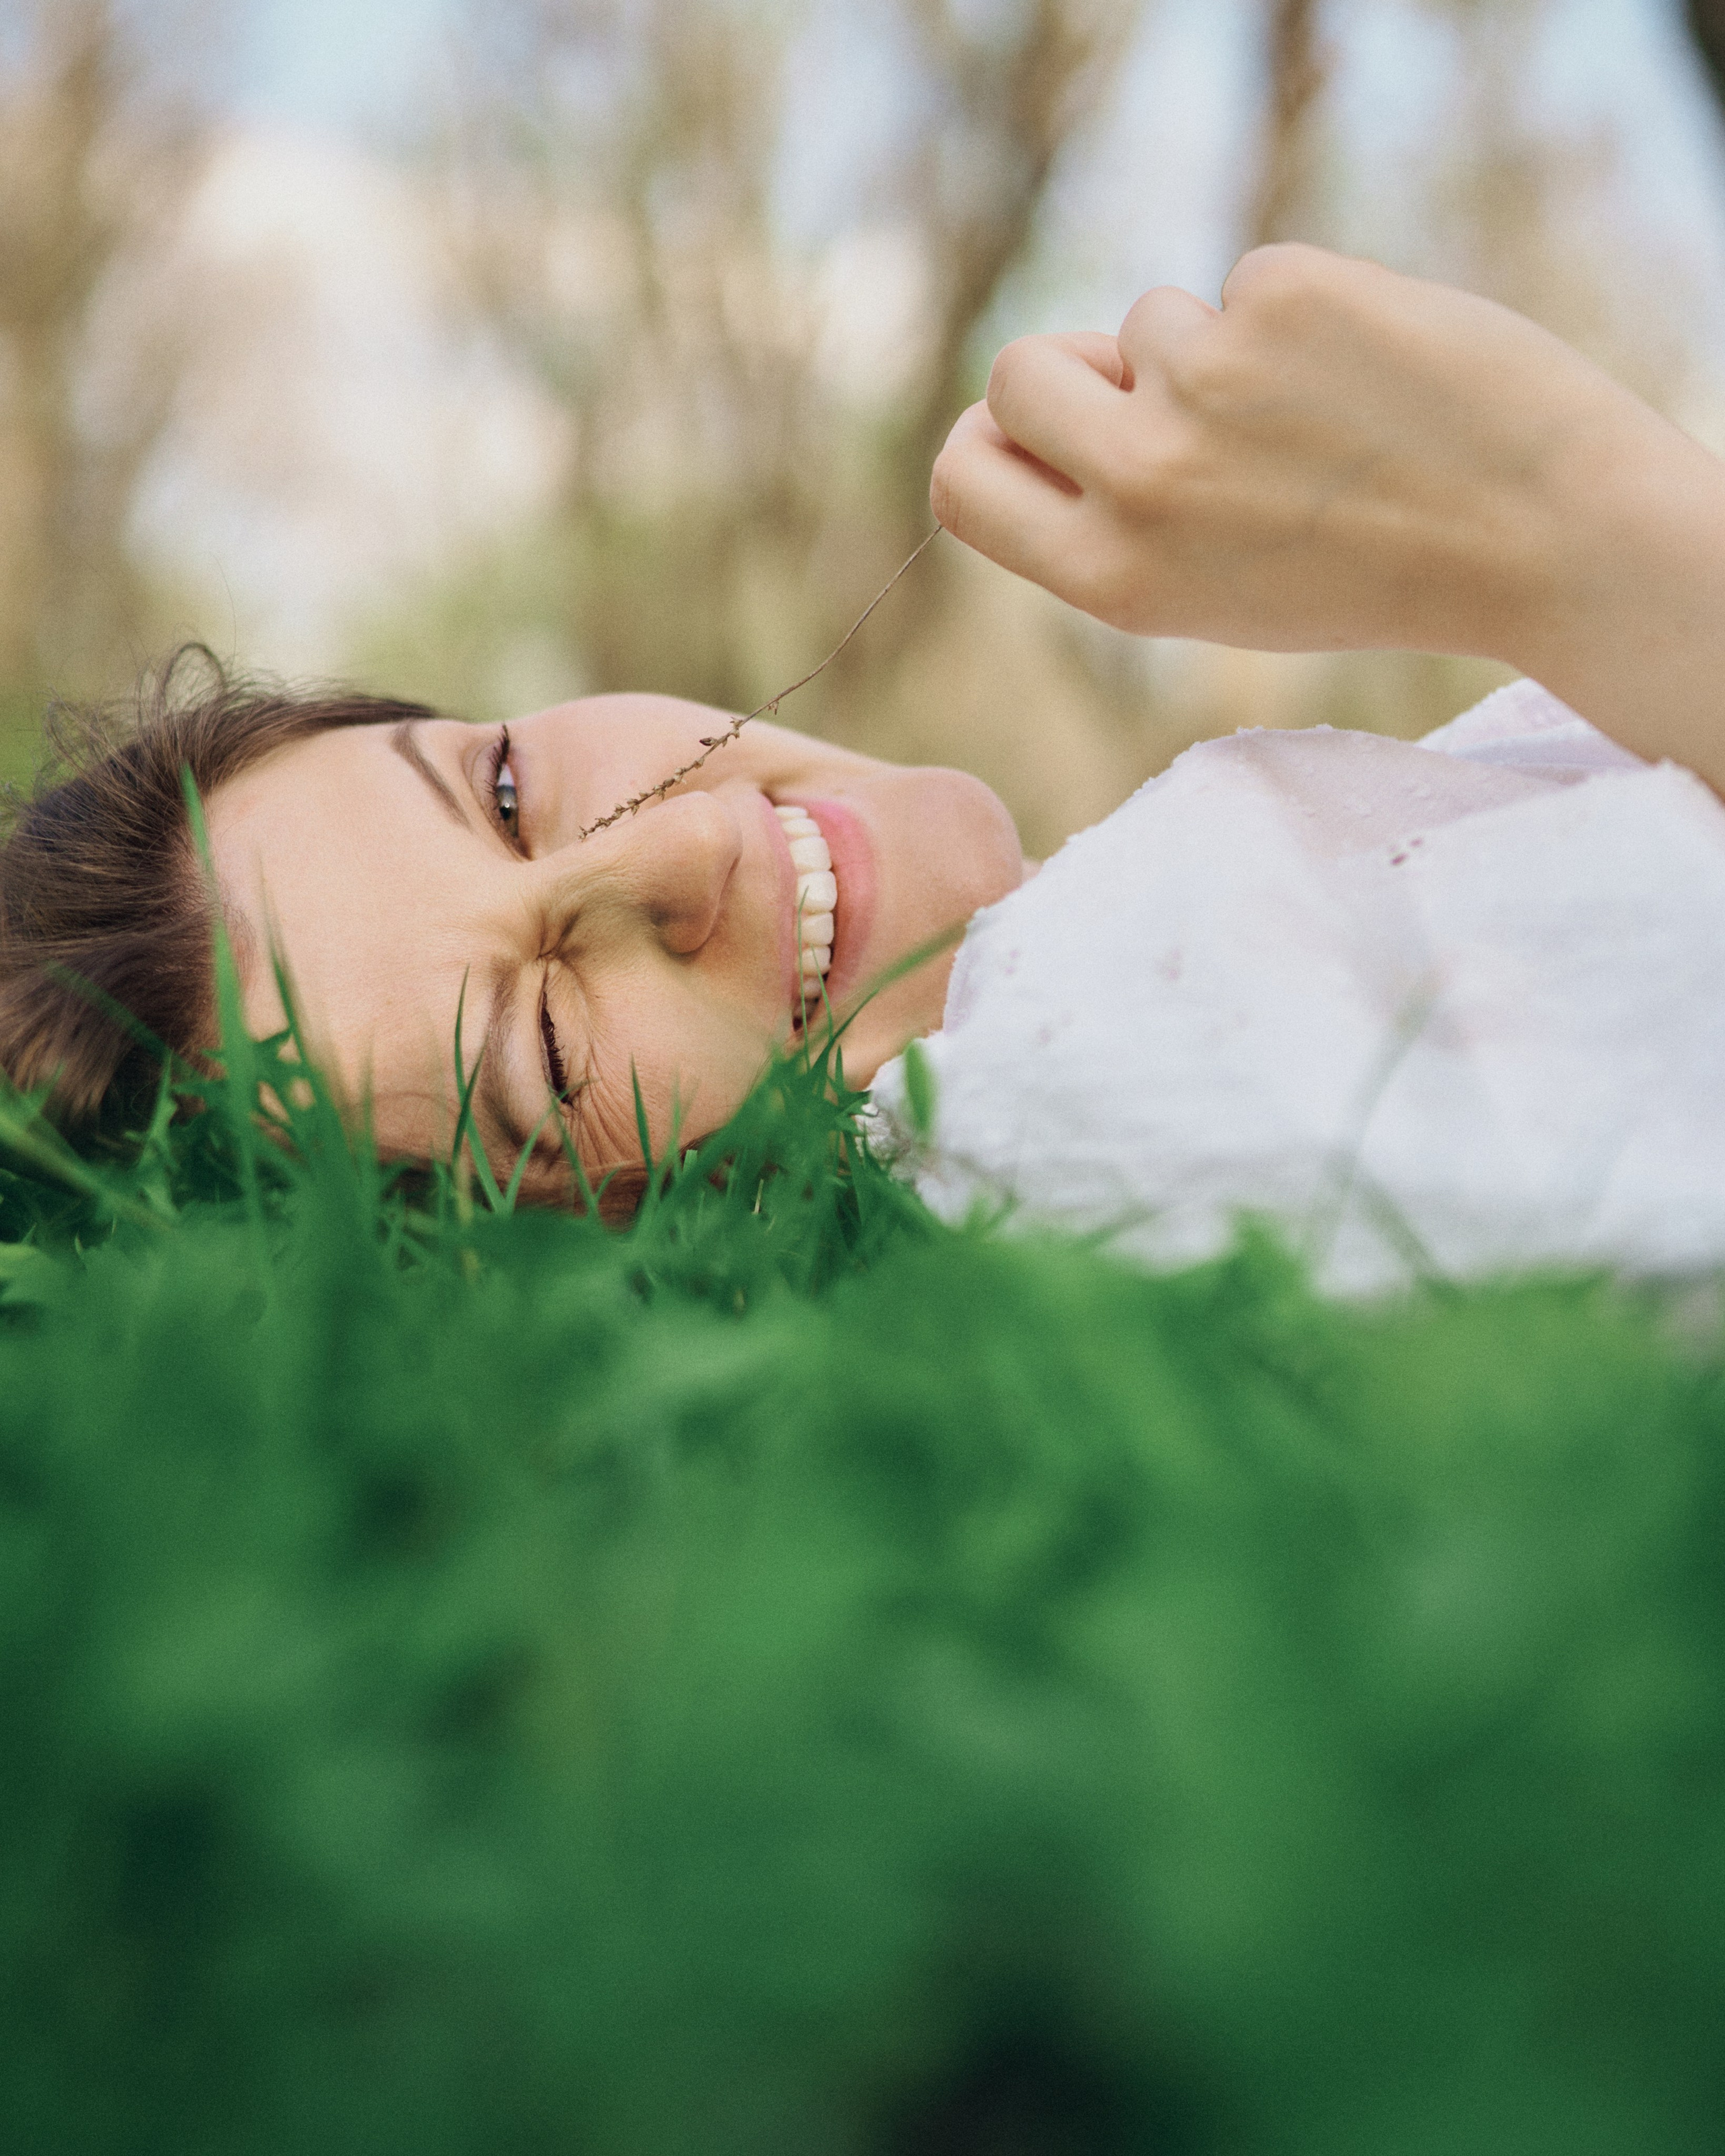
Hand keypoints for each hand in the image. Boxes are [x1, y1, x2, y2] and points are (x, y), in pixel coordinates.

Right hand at [932, 244, 1693, 670]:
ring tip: (1317, 413)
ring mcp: (1207, 380)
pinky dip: (1301, 312)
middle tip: (1167, 394)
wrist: (1539, 536)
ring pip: (1153, 317)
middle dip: (1079, 367)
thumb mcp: (1209, 593)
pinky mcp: (1282, 295)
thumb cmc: (1371, 576)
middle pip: (1017, 371)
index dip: (989, 442)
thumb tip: (1057, 391)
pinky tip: (1368, 372)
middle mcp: (1141, 482)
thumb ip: (1111, 516)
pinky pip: (1249, 279)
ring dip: (1217, 347)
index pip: (964, 479)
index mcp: (1114, 577)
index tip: (1038, 429)